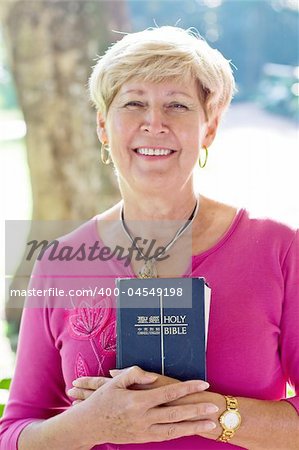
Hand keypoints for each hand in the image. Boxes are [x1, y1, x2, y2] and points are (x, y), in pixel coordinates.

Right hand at [68, 366, 217, 444]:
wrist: (88, 426)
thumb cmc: (102, 401)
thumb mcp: (114, 382)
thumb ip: (135, 374)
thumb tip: (153, 376)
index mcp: (137, 401)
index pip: (168, 393)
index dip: (187, 388)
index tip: (203, 383)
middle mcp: (143, 418)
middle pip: (176, 413)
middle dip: (197, 409)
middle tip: (214, 406)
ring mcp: (143, 431)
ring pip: (174, 429)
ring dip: (194, 426)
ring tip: (210, 423)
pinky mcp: (142, 439)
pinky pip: (165, 437)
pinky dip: (180, 433)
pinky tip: (191, 430)